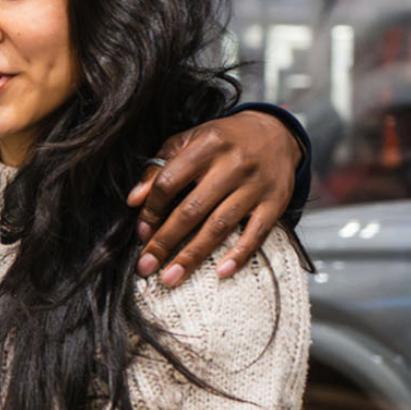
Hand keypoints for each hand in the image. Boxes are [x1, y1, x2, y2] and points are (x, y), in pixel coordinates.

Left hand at [126, 110, 299, 286]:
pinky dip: (239, 254)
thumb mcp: (189, 140)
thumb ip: (159, 166)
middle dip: (165, 241)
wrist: (276, 132)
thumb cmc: (224, 140)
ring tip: (172, 277)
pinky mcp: (276, 202)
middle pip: (192, 209)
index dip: (151, 209)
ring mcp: (256, 185)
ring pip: (220, 225)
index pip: (169, 182)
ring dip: (193, 255)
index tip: (141, 232)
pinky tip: (221, 272)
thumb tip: (134, 200)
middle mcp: (232, 164)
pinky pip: (256, 233)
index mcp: (206, 146)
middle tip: (147, 266)